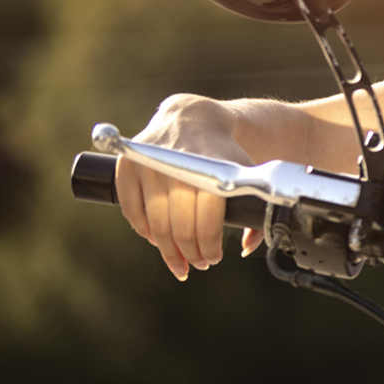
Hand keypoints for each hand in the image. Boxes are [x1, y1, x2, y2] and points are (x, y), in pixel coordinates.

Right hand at [115, 95, 253, 280]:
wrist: (193, 119)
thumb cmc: (222, 152)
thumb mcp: (246, 173)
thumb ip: (255, 208)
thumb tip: (247, 248)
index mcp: (209, 172)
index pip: (206, 223)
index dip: (209, 247)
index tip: (213, 258)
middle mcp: (177, 169)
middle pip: (180, 228)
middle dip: (190, 253)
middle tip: (197, 264)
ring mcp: (149, 167)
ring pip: (155, 224)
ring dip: (167, 250)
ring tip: (179, 262)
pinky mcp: (127, 166)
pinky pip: (131, 210)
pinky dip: (143, 229)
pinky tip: (156, 239)